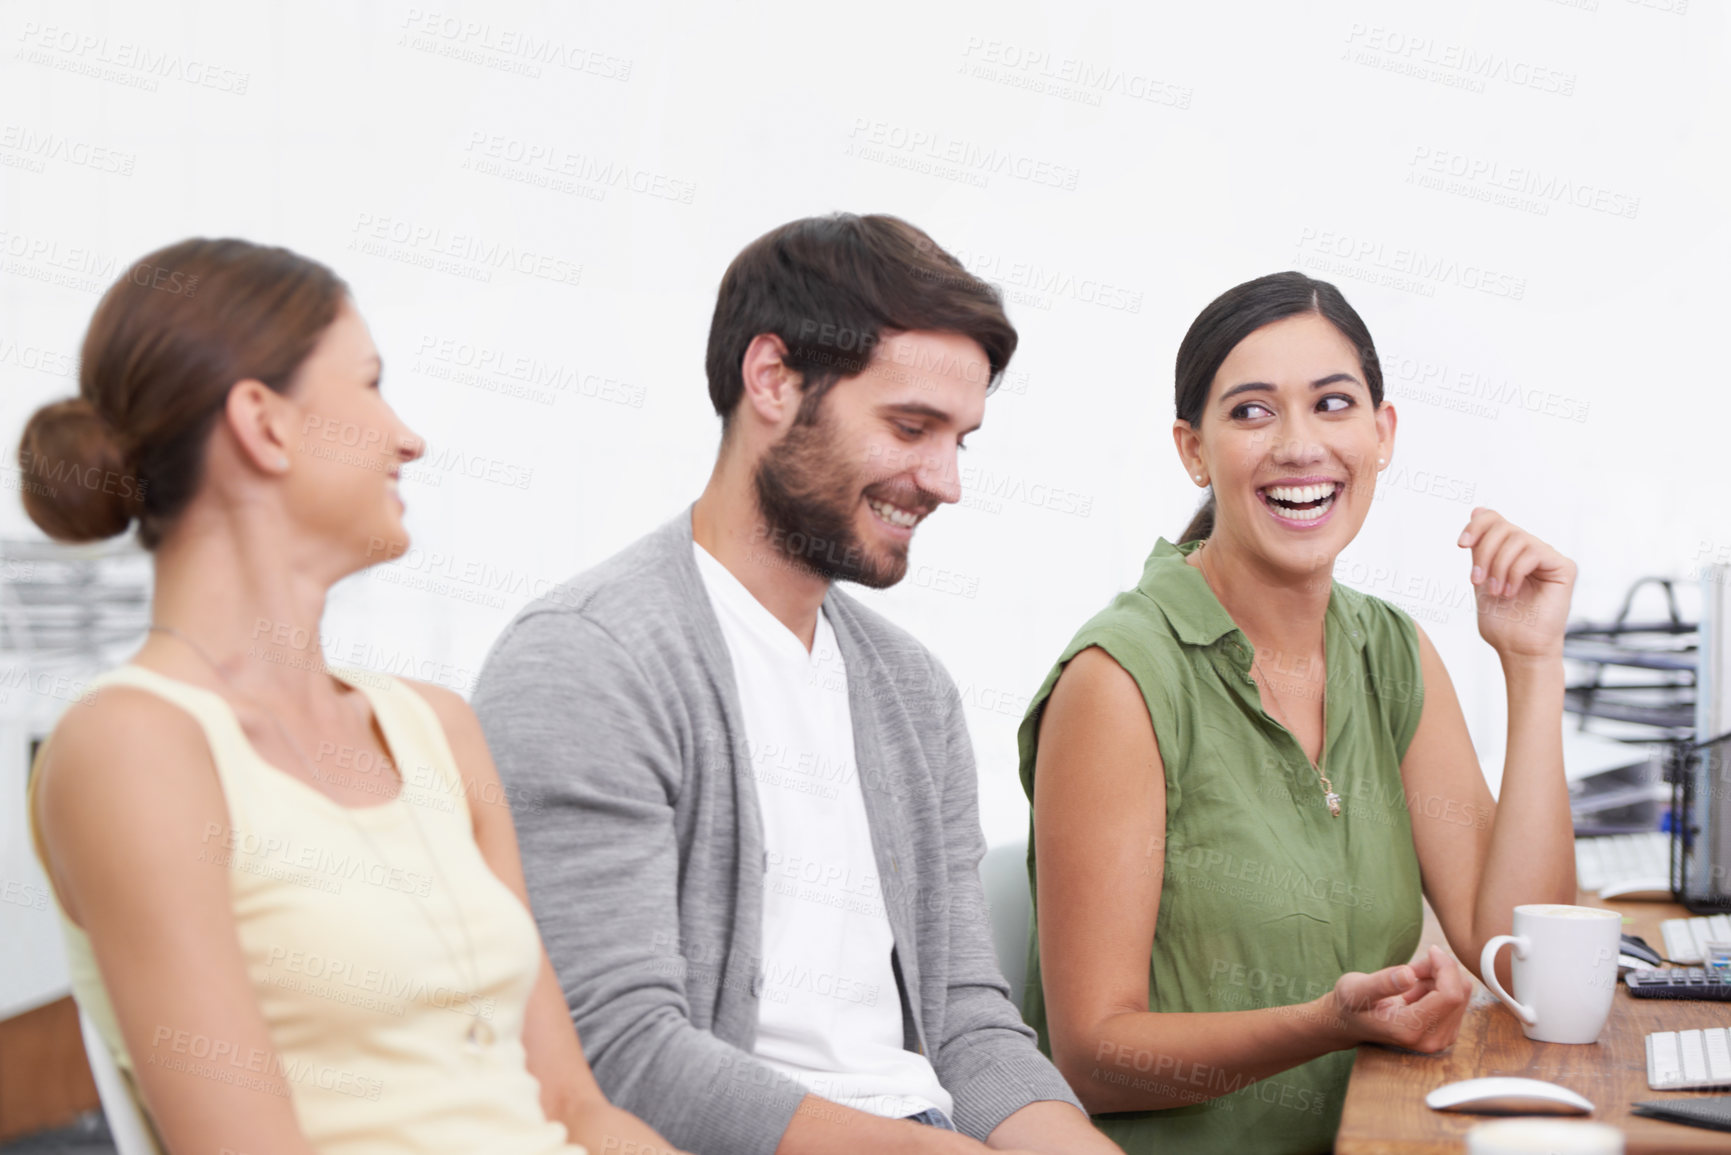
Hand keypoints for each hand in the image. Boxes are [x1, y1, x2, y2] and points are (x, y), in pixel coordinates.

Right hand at [1326, 945, 1468, 1051]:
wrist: (1351, 1024)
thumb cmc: (1351, 1004)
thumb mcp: (1356, 989)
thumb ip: (1382, 983)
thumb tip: (1409, 975)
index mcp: (1411, 1029)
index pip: (1450, 995)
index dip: (1446, 967)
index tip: (1431, 950)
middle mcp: (1431, 1040)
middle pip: (1459, 993)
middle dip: (1441, 970)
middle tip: (1412, 967)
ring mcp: (1441, 1039)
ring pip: (1461, 994)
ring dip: (1440, 977)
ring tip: (1410, 978)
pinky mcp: (1446, 1033)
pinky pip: (1458, 1000)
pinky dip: (1441, 986)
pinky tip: (1417, 988)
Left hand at [1456, 507, 1574, 661]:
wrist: (1518, 648)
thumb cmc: (1501, 621)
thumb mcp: (1481, 577)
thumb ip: (1480, 547)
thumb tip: (1478, 509)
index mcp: (1510, 551)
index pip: (1494, 519)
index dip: (1475, 526)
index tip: (1461, 545)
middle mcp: (1531, 549)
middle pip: (1502, 526)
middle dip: (1483, 552)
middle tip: (1477, 580)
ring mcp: (1548, 557)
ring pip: (1515, 539)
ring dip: (1498, 567)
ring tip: (1496, 592)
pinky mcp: (1564, 566)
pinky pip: (1533, 552)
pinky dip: (1514, 572)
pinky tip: (1510, 591)